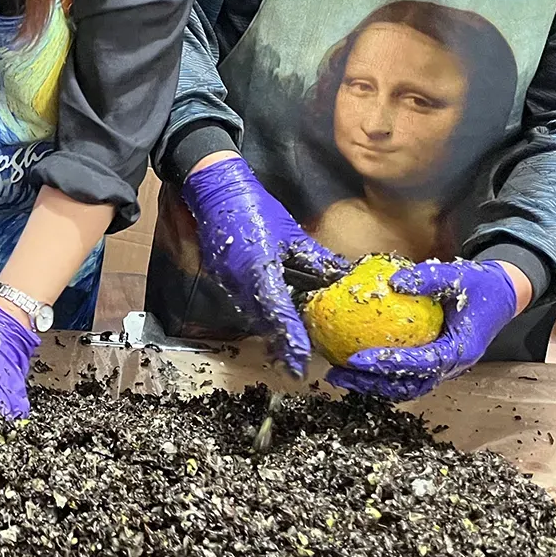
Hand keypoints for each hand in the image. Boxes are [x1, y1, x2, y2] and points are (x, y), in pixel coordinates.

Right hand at [182, 155, 348, 375]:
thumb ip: (314, 260)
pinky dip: (258, 316)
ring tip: (286, 354)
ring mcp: (225, 280)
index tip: (302, 360)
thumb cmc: (255, 207)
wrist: (214, 191)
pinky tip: (270, 325)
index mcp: (258, 268)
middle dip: (281, 344)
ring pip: (252, 315)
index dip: (291, 337)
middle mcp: (238, 280)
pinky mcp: (220, 277)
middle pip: (263, 321)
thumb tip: (341, 278)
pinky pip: (242, 303)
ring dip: (269, 333)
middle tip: (297, 365)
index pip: (278, 311)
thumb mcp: (290, 234)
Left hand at [327, 259, 519, 401]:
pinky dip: (383, 377)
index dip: (388, 364)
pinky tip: (358, 368)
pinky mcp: (436, 363)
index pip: (421, 363)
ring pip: (408, 386)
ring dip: (374, 385)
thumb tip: (394, 281)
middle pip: (410, 384)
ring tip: (341, 376)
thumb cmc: (478, 285)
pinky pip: (409, 376)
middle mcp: (453, 364)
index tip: (356, 359)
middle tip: (339, 374)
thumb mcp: (457, 275)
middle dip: (373, 383)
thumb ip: (427, 277)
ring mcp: (445, 367)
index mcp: (460, 348)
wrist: (501, 294)